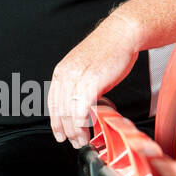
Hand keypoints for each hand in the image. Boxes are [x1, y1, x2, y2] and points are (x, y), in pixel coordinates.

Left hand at [48, 12, 139, 148]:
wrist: (122, 34)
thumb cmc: (109, 50)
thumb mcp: (86, 68)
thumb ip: (80, 85)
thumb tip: (81, 105)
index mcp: (62, 71)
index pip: (53, 102)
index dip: (55, 122)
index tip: (60, 134)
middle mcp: (65, 74)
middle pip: (60, 110)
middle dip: (66, 131)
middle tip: (74, 142)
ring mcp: (77, 78)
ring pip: (69, 112)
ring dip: (75, 131)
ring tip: (82, 140)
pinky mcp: (91, 82)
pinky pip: (81, 109)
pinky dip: (83, 124)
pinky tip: (88, 130)